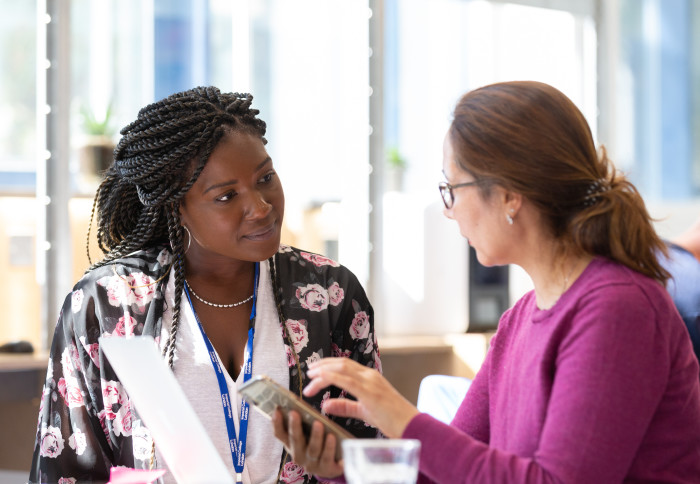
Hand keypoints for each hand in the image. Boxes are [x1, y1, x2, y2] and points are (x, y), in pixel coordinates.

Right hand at [271, 408, 343, 478]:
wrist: (333, 465)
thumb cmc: (318, 443)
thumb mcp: (309, 432)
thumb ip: (304, 422)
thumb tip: (300, 406)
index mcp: (291, 444)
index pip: (280, 434)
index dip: (277, 423)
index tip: (276, 409)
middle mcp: (298, 455)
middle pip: (295, 440)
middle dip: (294, 426)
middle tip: (294, 412)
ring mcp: (311, 464)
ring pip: (312, 449)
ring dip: (315, 436)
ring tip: (318, 423)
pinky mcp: (325, 469)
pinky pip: (326, 458)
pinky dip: (328, 447)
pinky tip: (331, 436)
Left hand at [304, 357, 419, 437]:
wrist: (411, 425)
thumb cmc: (391, 420)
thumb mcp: (364, 411)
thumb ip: (345, 407)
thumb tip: (325, 405)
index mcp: (370, 377)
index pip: (345, 365)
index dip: (328, 365)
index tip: (314, 371)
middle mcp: (370, 375)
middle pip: (341, 363)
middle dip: (322, 365)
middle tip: (308, 372)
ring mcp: (370, 382)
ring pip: (341, 368)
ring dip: (322, 371)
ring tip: (310, 378)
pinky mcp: (369, 392)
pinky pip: (345, 380)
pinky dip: (329, 378)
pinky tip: (319, 382)